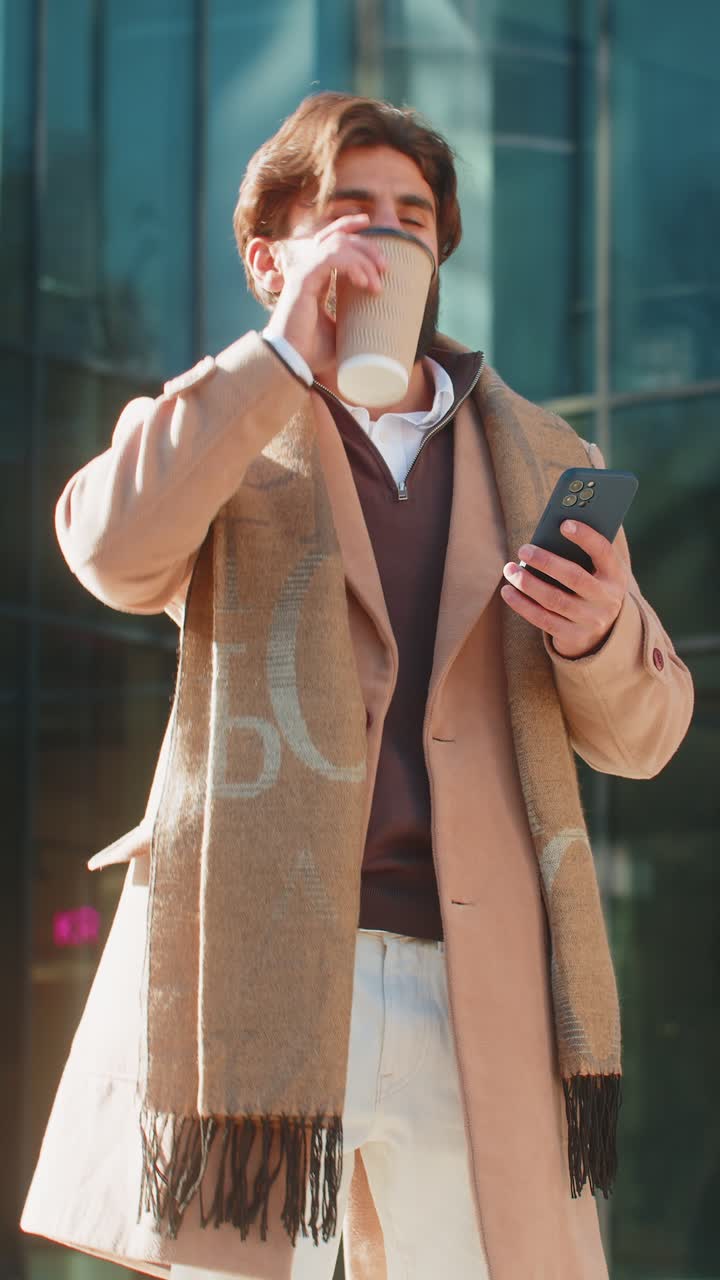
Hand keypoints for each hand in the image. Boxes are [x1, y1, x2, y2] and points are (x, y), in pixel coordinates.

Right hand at [262, 213, 388, 375]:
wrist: (292, 363)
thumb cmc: (312, 352)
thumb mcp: (341, 332)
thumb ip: (354, 319)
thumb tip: (380, 323)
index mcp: (315, 278)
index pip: (331, 240)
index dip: (349, 226)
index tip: (369, 225)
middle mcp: (308, 270)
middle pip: (339, 238)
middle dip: (367, 246)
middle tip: (385, 267)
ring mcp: (304, 272)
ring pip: (338, 244)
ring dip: (363, 258)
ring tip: (377, 281)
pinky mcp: (302, 279)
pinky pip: (331, 257)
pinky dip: (352, 265)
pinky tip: (364, 282)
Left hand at [500, 519, 629, 658]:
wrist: (601, 635)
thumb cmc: (590, 590)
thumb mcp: (596, 573)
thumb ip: (581, 554)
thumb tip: (551, 532)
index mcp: (615, 576)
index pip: (603, 552)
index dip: (586, 537)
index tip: (564, 524)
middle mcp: (607, 599)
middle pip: (574, 577)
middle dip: (547, 562)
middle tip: (524, 549)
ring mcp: (591, 621)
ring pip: (554, 600)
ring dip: (528, 583)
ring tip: (510, 569)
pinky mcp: (573, 637)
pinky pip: (543, 619)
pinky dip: (522, 604)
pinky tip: (508, 591)